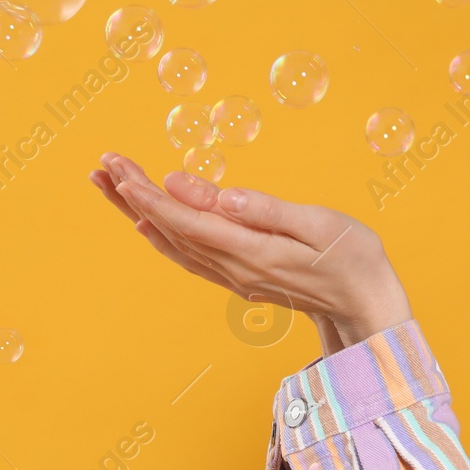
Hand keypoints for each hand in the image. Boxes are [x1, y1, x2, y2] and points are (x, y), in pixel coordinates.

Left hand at [89, 153, 412, 346]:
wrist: (366, 305)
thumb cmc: (353, 258)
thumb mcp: (319, 225)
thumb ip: (266, 210)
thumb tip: (219, 196)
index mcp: (252, 252)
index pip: (188, 222)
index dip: (151, 198)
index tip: (120, 172)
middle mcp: (234, 268)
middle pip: (171, 230)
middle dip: (133, 196)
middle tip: (103, 164)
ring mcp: (235, 275)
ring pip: (174, 241)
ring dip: (139, 211)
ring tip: (110, 183)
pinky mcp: (241, 275)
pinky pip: (189, 254)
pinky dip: (162, 233)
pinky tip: (147, 220)